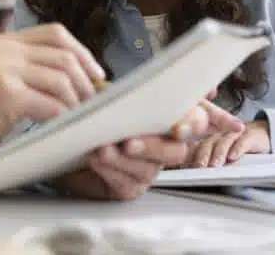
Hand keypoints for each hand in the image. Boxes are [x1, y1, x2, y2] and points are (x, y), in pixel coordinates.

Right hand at [0, 23, 105, 158]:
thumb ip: (28, 67)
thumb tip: (75, 76)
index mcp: (5, 41)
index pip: (55, 33)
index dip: (82, 52)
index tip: (97, 73)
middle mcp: (5, 50)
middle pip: (64, 56)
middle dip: (87, 80)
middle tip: (94, 101)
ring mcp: (5, 70)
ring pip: (61, 79)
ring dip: (78, 101)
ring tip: (80, 115)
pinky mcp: (6, 95)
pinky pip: (50, 104)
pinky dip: (64, 116)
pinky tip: (64, 125)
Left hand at [53, 100, 243, 200]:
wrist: (71, 135)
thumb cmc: (100, 111)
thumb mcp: (120, 91)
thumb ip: (149, 88)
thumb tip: (203, 88)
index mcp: (170, 120)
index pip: (198, 121)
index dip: (193, 125)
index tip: (178, 128)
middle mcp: (165, 147)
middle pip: (175, 152)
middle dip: (151, 146)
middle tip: (130, 142)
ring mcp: (149, 169)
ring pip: (148, 169)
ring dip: (123, 159)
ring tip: (103, 148)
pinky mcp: (130, 187)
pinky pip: (126, 183)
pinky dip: (110, 169)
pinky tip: (96, 158)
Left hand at [186, 119, 270, 167]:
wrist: (263, 134)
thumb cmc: (240, 147)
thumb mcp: (224, 153)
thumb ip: (212, 159)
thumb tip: (195, 173)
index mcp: (213, 139)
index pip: (199, 146)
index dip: (192, 156)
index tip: (186, 168)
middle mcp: (222, 135)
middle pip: (209, 143)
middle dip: (203, 156)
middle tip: (199, 167)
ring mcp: (235, 134)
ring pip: (224, 142)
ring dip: (218, 154)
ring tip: (215, 165)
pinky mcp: (250, 136)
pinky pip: (242, 142)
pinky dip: (237, 149)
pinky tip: (233, 157)